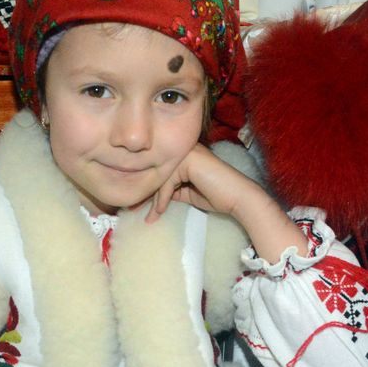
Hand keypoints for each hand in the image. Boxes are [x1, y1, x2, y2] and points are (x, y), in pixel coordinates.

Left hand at [146, 143, 307, 262]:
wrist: (237, 198)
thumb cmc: (215, 196)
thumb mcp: (185, 193)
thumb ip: (170, 190)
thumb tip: (150, 198)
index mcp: (182, 155)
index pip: (158, 171)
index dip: (147, 189)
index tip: (135, 205)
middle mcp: (182, 149)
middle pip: (155, 172)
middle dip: (144, 193)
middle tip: (130, 210)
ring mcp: (186, 152)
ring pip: (159, 177)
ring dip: (153, 199)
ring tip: (149, 217)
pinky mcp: (188, 160)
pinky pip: (167, 181)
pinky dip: (161, 199)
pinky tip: (159, 212)